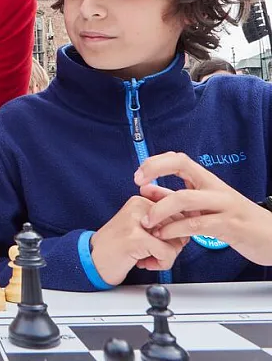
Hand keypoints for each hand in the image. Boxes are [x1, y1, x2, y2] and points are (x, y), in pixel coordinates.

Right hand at [90, 195, 186, 285]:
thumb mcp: (140, 228)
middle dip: (172, 245)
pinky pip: (168, 254)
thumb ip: (162, 223)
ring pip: (176, 240)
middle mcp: (139, 206)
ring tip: (147, 257)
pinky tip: (145, 263)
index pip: (179, 212)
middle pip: (180, 226)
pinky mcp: (136, 238)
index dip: (175, 232)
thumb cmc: (118, 247)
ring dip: (166, 256)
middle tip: (151, 251)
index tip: (159, 240)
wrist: (92, 260)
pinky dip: (161, 264)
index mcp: (141, 201)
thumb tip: (189, 228)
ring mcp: (136, 222)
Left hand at [135, 151, 271, 265]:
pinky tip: (164, 234)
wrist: (271, 237)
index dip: (156, 162)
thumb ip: (174, 197)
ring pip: (185, 197)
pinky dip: (175, 229)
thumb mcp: (204, 206)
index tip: (139, 174)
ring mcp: (223, 205)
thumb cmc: (235, 220)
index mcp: (208, 181)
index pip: (180, 159)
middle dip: (155, 170)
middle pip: (182, 166)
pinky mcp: (229, 226)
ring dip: (161, 209)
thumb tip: (147, 188)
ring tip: (147, 221)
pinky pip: (196, 224)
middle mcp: (215, 188)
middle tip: (138, 184)